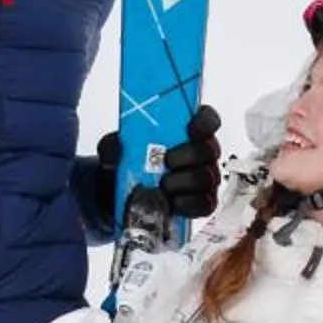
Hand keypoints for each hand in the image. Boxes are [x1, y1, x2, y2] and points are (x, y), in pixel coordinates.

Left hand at [94, 105, 223, 221]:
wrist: (121, 198)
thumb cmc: (126, 166)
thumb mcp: (113, 152)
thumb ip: (113, 145)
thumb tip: (117, 146)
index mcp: (185, 132)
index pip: (207, 119)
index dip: (204, 121)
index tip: (190, 127)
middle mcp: (200, 153)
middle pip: (209, 149)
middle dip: (189, 154)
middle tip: (168, 160)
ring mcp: (204, 178)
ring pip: (208, 177)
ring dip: (185, 180)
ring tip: (164, 185)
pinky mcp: (201, 202)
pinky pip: (206, 203)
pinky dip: (189, 203)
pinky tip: (173, 202)